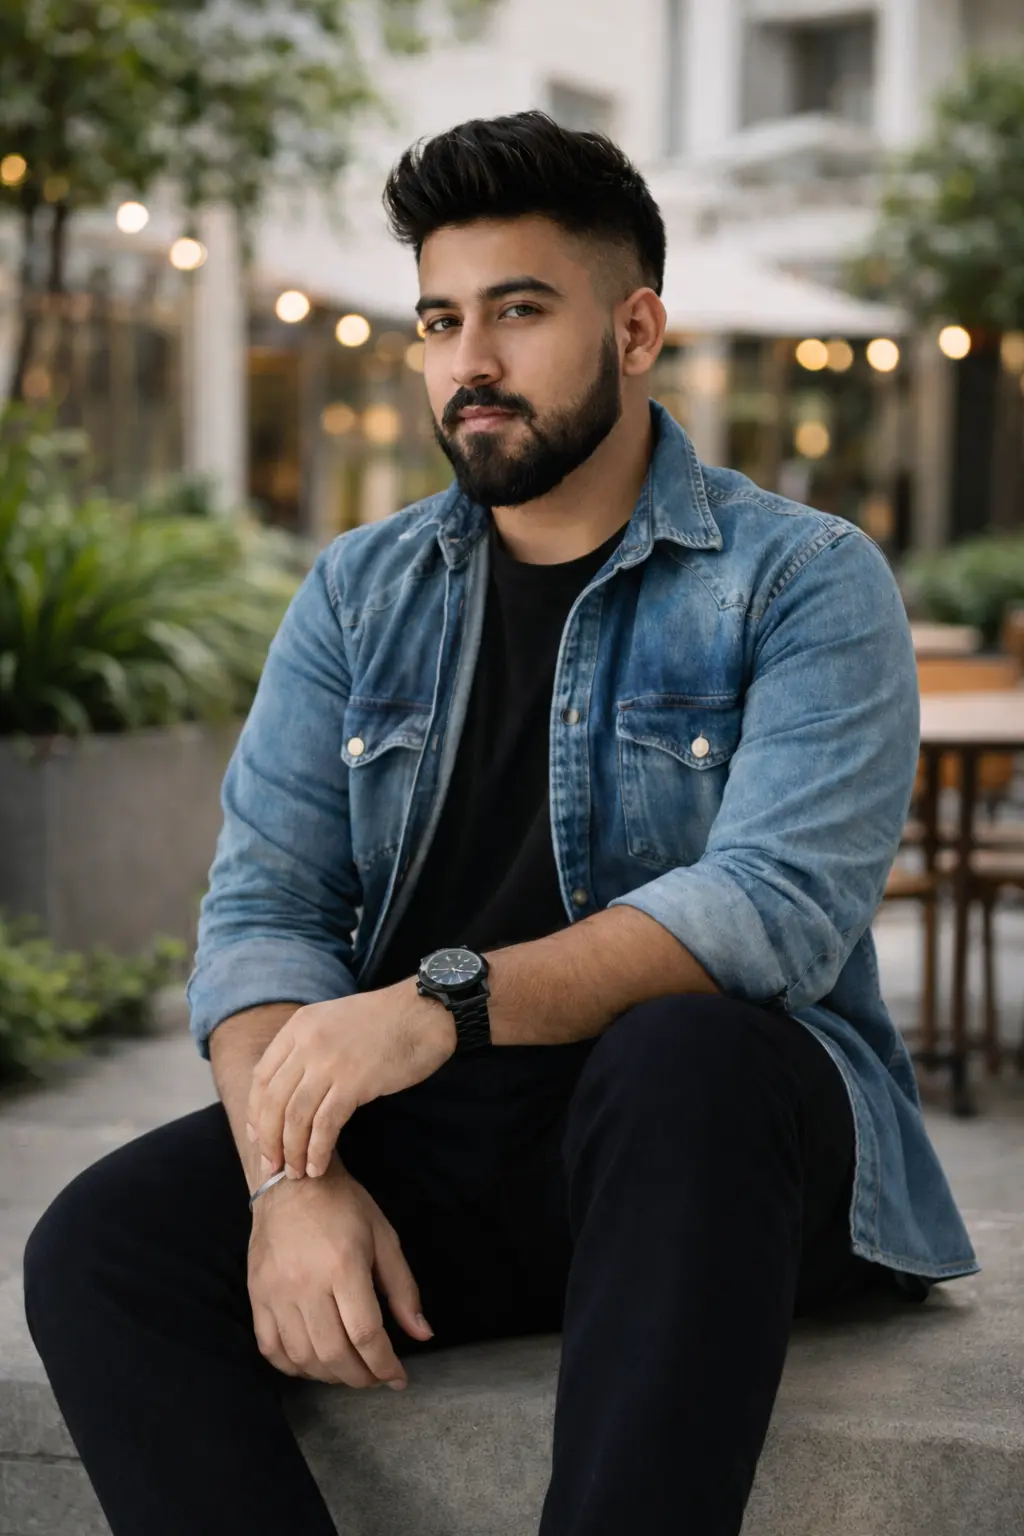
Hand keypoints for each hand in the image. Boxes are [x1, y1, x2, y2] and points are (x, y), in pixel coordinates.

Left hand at [246, 982, 454, 1181]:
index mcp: (299, 1025)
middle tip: (272, 1165)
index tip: (257, 1137)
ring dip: (291, 1151)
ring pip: (295, 1117)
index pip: (261, 1076)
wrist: (424, 1012)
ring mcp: (329, 1062)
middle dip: (268, 1139)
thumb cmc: (386, 1021)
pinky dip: (317, 1150)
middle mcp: (307, 1042)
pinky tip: (318, 1166)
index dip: (255, 1112)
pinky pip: (325, 1124)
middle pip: (272, 1101)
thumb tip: (291, 1090)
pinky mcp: (353, 1081)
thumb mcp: (334, 1022)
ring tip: (295, 1172)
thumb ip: (310, 1047)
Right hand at [248, 1157, 432, 1386]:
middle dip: (360, 1377)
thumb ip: (403, 1290)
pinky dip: (293, 1367)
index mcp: (343, 1266)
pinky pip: (270, 1348)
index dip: (385, 1365)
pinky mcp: (256, 1295)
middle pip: (333, 1352)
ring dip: (329, 1376)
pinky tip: (313, 1364)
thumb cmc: (344, 1207)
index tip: (398, 1378)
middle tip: (375, 1377)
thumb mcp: (384, 1238)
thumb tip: (423, 1335)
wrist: (293, 1182)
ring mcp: (276, 1292)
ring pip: (302, 1356)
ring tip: (349, 1371)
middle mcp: (306, 1283)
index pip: (365, 1333)